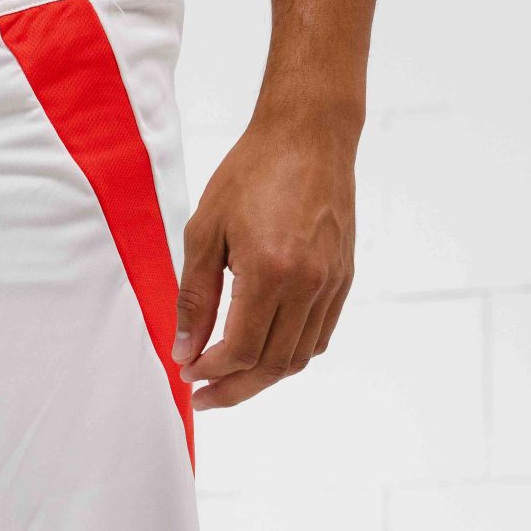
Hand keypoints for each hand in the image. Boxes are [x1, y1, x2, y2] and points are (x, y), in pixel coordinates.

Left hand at [173, 114, 355, 408]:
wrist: (310, 134)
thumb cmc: (252, 173)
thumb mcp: (205, 231)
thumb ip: (194, 298)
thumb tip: (186, 351)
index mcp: (270, 271)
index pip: (241, 350)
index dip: (211, 371)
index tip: (187, 372)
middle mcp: (308, 284)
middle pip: (272, 365)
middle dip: (234, 389)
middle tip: (204, 396)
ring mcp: (331, 283)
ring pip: (299, 358)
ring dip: (262, 377)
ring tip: (230, 379)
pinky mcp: (344, 278)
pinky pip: (319, 336)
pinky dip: (290, 354)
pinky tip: (264, 351)